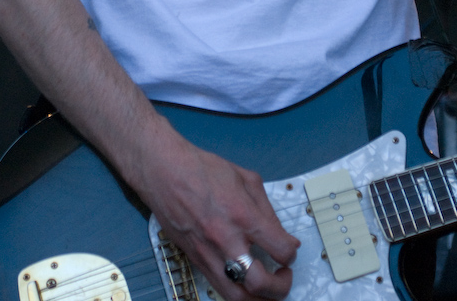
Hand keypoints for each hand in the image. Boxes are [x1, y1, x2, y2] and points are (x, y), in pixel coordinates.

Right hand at [133, 115, 299, 299]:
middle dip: (280, 287)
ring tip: (268, 289)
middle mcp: (226, 239)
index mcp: (243, 214)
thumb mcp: (245, 178)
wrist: (164, 172)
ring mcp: (208, 254)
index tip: (290, 249)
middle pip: (260, 284)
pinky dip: (237, 292)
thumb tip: (281, 233)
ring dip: (259, 299)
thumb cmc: (204, 169)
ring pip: (237, 298)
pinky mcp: (195, 261)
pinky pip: (219, 288)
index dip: (291, 253)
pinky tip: (244, 282)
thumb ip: (266, 208)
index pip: (279, 248)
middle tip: (284, 276)